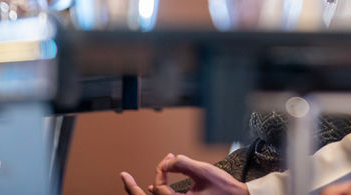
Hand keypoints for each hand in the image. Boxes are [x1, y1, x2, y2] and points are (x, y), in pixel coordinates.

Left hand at [120, 153, 248, 194]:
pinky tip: (153, 188)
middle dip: (132, 189)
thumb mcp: (204, 172)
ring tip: (130, 182)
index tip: (167, 160)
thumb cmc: (226, 190)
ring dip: (142, 193)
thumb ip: (183, 164)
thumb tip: (168, 161)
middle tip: (123, 176)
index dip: (160, 171)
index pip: (159, 189)